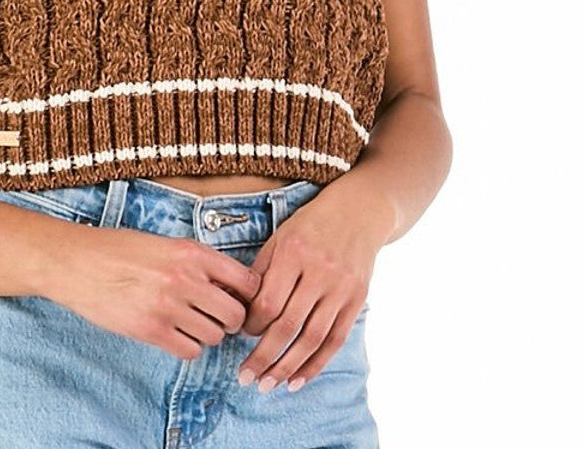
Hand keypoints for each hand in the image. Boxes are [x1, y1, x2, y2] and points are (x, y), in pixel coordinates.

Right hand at [49, 225, 262, 358]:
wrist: (76, 262)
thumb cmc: (116, 249)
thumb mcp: (163, 244)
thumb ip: (195, 262)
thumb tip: (228, 286)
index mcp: (190, 252)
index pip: (245, 281)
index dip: (246, 294)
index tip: (239, 298)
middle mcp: (185, 278)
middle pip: (235, 314)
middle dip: (230, 320)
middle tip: (217, 317)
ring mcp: (168, 306)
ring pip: (214, 336)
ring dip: (207, 333)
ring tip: (190, 322)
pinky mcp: (151, 330)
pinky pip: (190, 351)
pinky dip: (188, 346)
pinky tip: (175, 333)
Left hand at [236, 187, 390, 393]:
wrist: (359, 212)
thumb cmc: (311, 224)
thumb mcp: (280, 237)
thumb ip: (261, 271)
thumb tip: (237, 307)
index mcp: (294, 252)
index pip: (268, 301)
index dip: (251, 324)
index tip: (239, 334)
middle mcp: (319, 271)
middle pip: (288, 326)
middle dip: (264, 357)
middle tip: (245, 378)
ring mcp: (341, 288)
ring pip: (312, 339)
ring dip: (288, 368)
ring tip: (267, 385)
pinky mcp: (357, 300)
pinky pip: (335, 340)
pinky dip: (316, 364)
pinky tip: (298, 380)